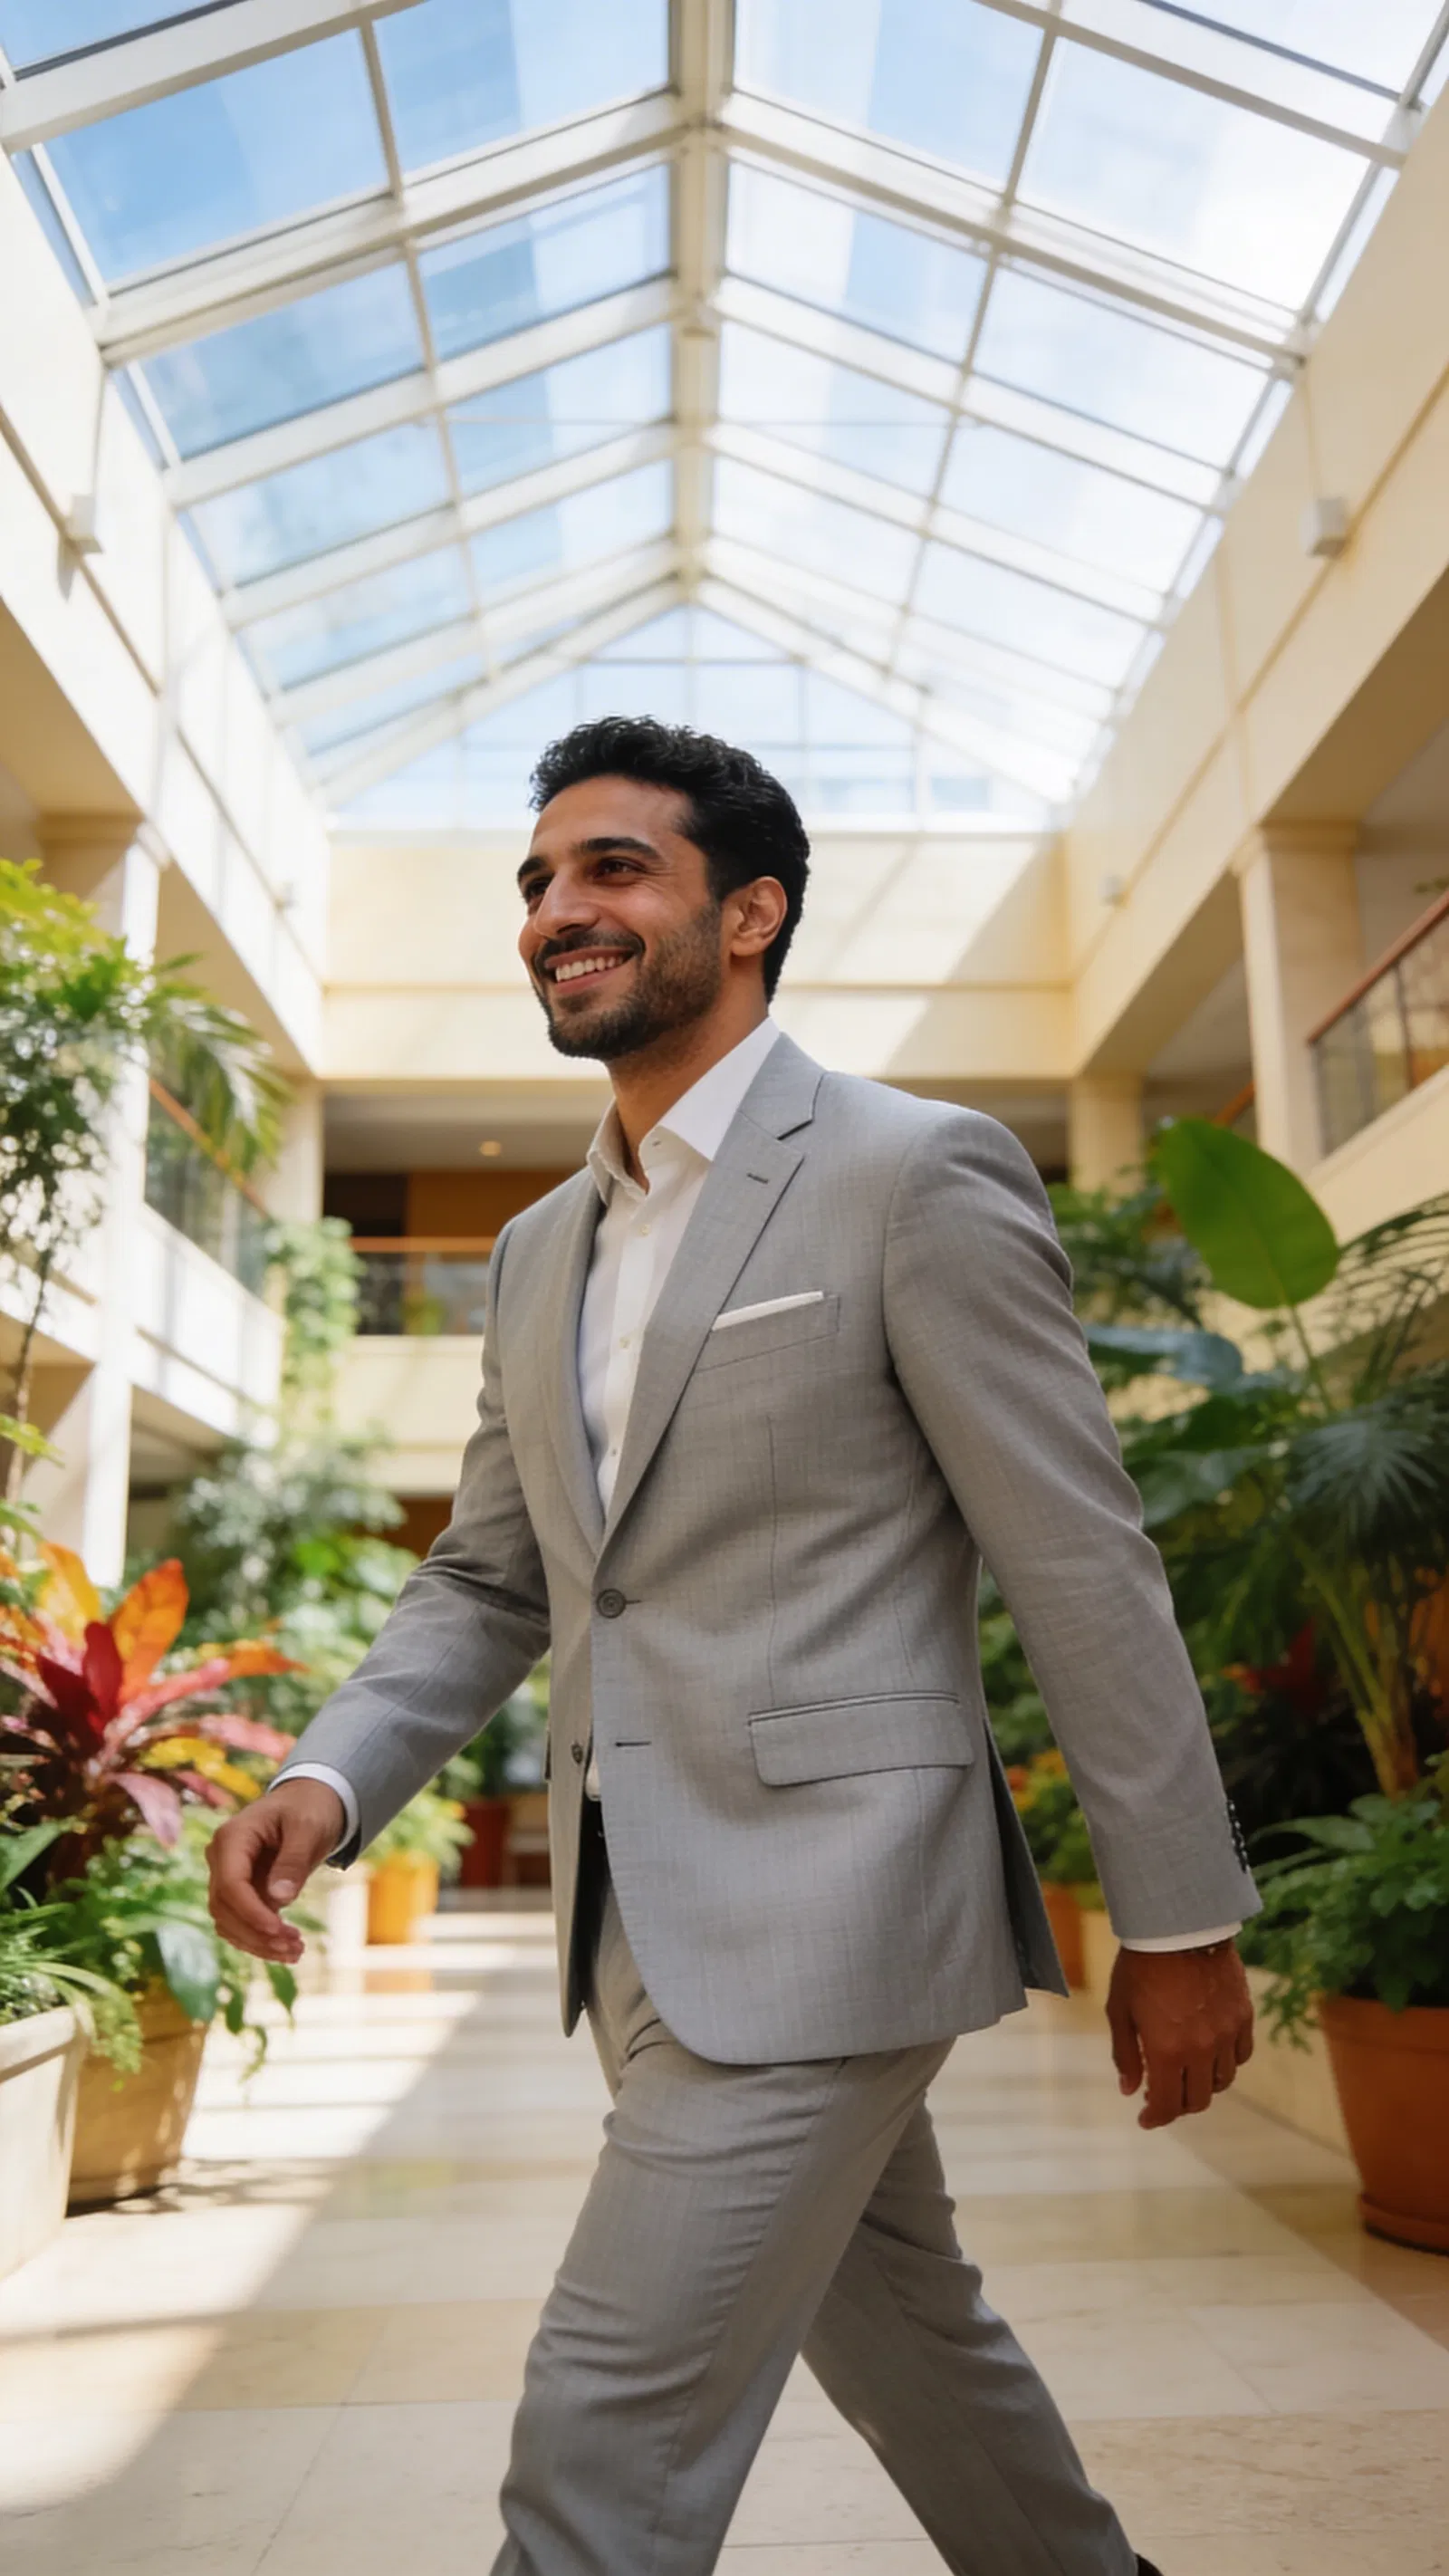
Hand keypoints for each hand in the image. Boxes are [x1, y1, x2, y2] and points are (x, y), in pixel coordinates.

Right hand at [207, 1780, 344, 1964]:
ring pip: (227, 1921)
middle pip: (224, 1908)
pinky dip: (258, 1939)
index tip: (281, 1932)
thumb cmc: (309, 1809)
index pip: (231, 1884)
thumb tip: (280, 1899)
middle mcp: (221, 1858)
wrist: (308, 1803)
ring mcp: (227, 1875)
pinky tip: (286, 1950)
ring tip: (296, 1952)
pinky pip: (239, 1923)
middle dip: (256, 1933)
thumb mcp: (309, 1828)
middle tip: (295, 1947)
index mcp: (232, 1837)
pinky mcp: (238, 1891)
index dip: (252, 1913)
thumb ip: (294, 1861)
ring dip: (257, 1943)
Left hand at [1107, 1941, 1253, 2128]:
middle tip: (1162, 2094)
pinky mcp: (1243, 2016)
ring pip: (1222, 2080)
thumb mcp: (1119, 2009)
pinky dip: (1226, 2062)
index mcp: (1166, 2050)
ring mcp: (1227, 2033)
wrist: (1179, 1925)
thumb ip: (1125, 2054)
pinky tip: (1211, 2053)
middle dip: (1178, 2104)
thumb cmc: (1140, 1965)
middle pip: (1198, 2099)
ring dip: (1202, 2085)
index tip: (1145, 2118)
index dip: (1156, 2118)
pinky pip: (1240, 2055)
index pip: (1168, 2104)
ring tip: (1186, 2073)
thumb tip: (1130, 2091)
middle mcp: (1202, 2049)